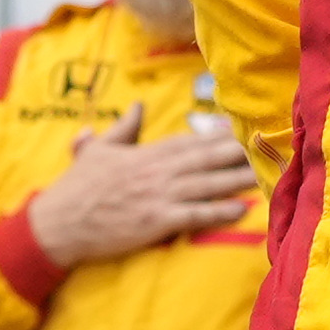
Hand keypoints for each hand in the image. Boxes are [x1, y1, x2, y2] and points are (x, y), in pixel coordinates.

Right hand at [24, 102, 256, 266]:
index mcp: (147, 153)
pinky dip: (219, 211)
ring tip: (267, 174)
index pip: (192, 140)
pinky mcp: (156, 222)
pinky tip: (242, 208)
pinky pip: (195, 215)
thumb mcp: (97, 149)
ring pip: (208, 184)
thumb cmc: (76, 187)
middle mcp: (158, 171)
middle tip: (270, 146)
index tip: (246, 129)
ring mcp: (159, 196)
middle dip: (240, 151)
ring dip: (239, 179)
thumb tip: (137, 105)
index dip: (222, 135)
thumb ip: (123, 127)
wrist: (58, 223)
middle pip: (208, 158)